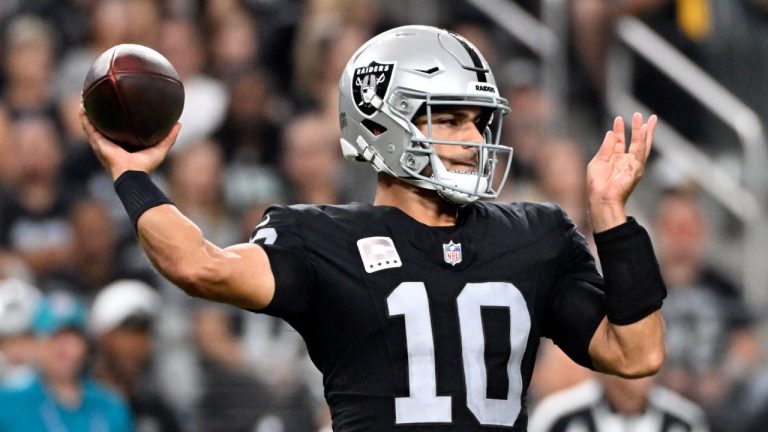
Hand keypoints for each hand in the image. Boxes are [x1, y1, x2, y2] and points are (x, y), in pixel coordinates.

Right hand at [78, 104, 180, 179]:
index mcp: (122, 145)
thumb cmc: (146, 165)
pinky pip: (87, 126)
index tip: (117, 106)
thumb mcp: (160, 148)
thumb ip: (169, 137)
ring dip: (87, 111)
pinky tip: (82, 104)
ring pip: (91, 124)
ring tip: (85, 97)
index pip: (118, 130)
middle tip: (99, 98)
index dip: (116, 119)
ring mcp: (101, 143)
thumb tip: (179, 123)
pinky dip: (84, 116)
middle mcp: (109, 143)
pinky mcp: (97, 142)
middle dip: (99, 113)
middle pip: (102, 125)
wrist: (133, 174)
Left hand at [587, 113, 656, 231]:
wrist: (601, 198)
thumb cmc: (597, 185)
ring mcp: (632, 165)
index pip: (619, 141)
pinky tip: (644, 130)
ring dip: (643, 131)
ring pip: (641, 145)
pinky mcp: (636, 169)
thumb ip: (606, 147)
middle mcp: (625, 161)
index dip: (619, 129)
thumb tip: (611, 133)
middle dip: (637, 128)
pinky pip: (641, 152)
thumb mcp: (598, 161)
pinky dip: (643, 141)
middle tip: (640, 115)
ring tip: (645, 118)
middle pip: (634, 141)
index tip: (619, 119)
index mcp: (615, 159)